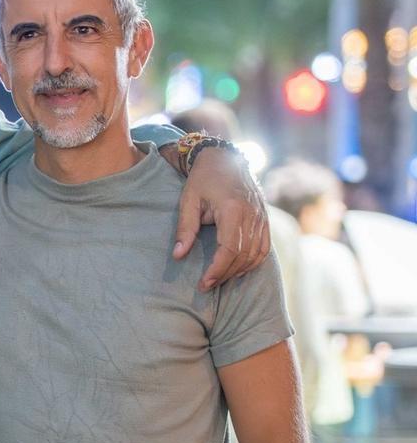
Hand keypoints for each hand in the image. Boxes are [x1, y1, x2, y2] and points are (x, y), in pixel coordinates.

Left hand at [173, 147, 269, 290]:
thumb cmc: (203, 179)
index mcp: (232, 210)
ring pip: (256, 254)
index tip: (204, 283)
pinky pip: (264, 247)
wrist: (224, 158)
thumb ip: (185, 229)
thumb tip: (178, 255)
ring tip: (220, 278)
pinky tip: (239, 269)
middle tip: (208, 285)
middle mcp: (251, 215)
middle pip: (243, 255)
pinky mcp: (265, 218)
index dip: (217, 270)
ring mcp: (262, 217)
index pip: (228, 249)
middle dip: (225, 274)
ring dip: (239, 271)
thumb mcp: (188, 200)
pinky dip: (254, 261)